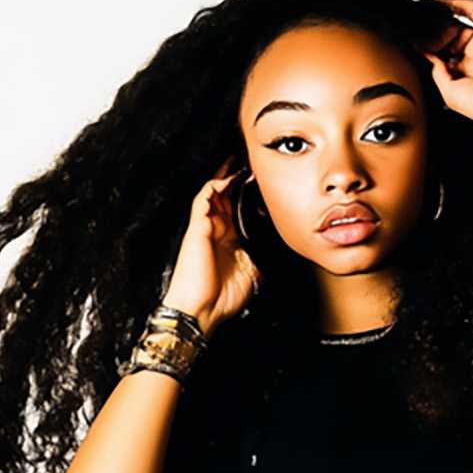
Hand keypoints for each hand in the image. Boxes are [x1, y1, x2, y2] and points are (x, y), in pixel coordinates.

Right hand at [162, 159, 259, 326]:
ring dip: (224, 178)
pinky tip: (224, 179)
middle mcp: (216, 231)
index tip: (262, 183)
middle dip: (235, 179)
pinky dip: (213, 188)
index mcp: (228, 240)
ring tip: (237, 163)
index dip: (247, 195)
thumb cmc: (221, 297)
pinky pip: (202, 201)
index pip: (237, 209)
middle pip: (224, 197)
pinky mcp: (196, 229)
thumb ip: (259, 255)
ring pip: (213, 194)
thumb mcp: (251, 274)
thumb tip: (275, 245)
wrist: (201, 311)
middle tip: (250, 162)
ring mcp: (205, 228)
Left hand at [423, 0, 472, 137]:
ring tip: (424, 15)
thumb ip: (437, 74)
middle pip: (448, 37)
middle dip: (431, 33)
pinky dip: (460, 4)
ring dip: (441, 18)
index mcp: (466, 74)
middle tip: (415, 30)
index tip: (411, 42)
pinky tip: (442, 3)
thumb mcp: (450, 94)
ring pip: (459, 22)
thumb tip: (430, 58)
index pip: (442, 54)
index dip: (427, 48)